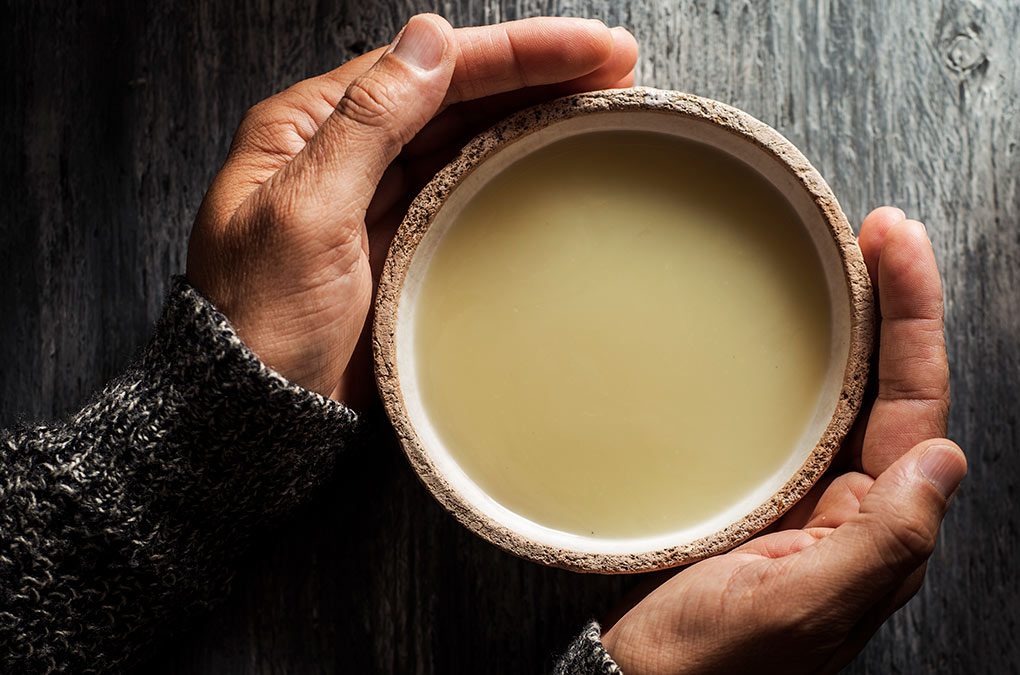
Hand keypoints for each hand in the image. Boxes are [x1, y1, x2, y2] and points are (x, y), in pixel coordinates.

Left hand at [187, 15, 637, 406]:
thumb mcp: (307, 215)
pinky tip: (553, 154)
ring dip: (534, 111)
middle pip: (457, 92)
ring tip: (602, 98)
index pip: (427, 65)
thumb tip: (429, 41)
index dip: (515, 51)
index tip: (590, 46)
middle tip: (616, 63)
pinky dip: (514, 165)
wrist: (256, 419)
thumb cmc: (259, 325)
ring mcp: (379, 197)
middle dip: (538, 72)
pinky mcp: (405, 241)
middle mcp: (346, 150)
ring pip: (469, 134)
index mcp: (310, 125)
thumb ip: (368, 123)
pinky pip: (469, 187)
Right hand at [600, 208, 965, 673]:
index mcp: (877, 528)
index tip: (895, 244)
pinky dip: (803, 355)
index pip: (916, 404)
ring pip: (847, 388)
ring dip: (855, 320)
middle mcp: (854, 504)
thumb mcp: (802, 607)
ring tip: (853, 252)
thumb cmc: (713, 662)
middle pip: (892, 383)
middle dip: (895, 302)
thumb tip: (946, 460)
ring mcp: (807, 493)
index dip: (914, 318)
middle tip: (882, 229)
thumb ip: (881, 543)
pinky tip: (792, 323)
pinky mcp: (761, 488)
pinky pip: (799, 407)